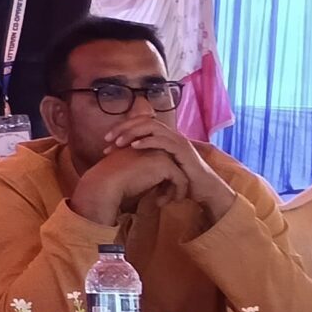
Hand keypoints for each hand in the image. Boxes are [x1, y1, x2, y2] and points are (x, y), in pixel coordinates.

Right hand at [69, 147, 183, 225]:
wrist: (106, 182)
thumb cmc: (112, 181)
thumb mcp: (129, 171)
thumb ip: (143, 171)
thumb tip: (155, 184)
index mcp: (143, 145)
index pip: (162, 163)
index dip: (161, 180)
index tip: (154, 194)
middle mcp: (154, 146)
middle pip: (173, 167)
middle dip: (170, 184)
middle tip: (161, 199)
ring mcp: (161, 153)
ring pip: (179, 173)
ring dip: (174, 190)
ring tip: (162, 202)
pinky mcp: (166, 164)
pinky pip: (181, 180)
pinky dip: (177, 193)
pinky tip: (161, 203)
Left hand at [102, 117, 233, 219]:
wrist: (204, 190)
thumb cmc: (180, 180)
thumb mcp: (159, 167)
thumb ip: (145, 160)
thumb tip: (121, 161)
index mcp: (164, 137)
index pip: (140, 123)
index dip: (122, 128)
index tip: (106, 140)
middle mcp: (171, 135)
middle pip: (144, 120)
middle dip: (123, 128)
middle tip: (107, 139)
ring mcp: (178, 141)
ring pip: (152, 127)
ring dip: (132, 133)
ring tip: (117, 143)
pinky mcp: (184, 151)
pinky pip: (163, 141)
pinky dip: (147, 141)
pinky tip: (134, 146)